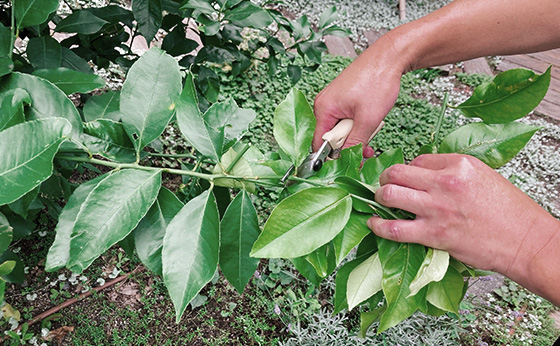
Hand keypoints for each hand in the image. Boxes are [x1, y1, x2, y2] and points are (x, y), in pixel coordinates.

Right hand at [312, 39, 404, 157]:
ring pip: (341, 128)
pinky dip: (359, 123)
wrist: (390, 57)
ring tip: (372, 128)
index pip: (319, 143)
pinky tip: (370, 119)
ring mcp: (334, 100)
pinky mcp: (343, 98)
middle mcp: (324, 104)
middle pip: (331, 136)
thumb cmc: (378, 81)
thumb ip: (354, 142)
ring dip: (357, 134)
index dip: (332, 157)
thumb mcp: (368, 119)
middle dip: (349, 144)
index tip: (347, 163)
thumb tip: (345, 159)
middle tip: (367, 148)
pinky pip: (346, 118)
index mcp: (324, 108)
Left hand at [368, 154, 559, 304]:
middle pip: (397, 172)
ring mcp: (437, 209)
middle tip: (384, 184)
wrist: (525, 240)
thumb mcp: (483, 175)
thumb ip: (452, 171)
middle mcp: (445, 182)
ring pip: (389, 194)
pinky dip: (378, 226)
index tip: (407, 178)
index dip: (408, 170)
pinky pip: (394, 228)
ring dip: (379, 197)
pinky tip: (374, 223)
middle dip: (385, 177)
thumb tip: (423, 172)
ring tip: (379, 200)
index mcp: (459, 164)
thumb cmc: (508, 211)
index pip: (417, 160)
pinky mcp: (434, 234)